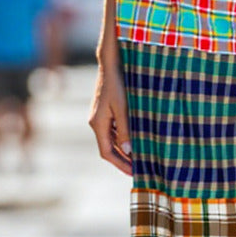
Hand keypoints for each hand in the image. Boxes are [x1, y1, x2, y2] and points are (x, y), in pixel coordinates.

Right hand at [89, 61, 132, 175]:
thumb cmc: (117, 84)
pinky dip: (122, 139)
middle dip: (122, 160)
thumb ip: (124, 129)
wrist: (110, 64)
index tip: (133, 172)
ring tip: (139, 158)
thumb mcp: (123, 107)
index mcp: (97, 124)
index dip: (119, 164)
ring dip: (123, 150)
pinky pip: (113, 130)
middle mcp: (96, 123)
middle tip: (139, 169)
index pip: (106, 152)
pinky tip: (134, 141)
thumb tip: (128, 150)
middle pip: (108, 148)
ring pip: (111, 140)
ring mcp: (100, 117)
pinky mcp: (105, 111)